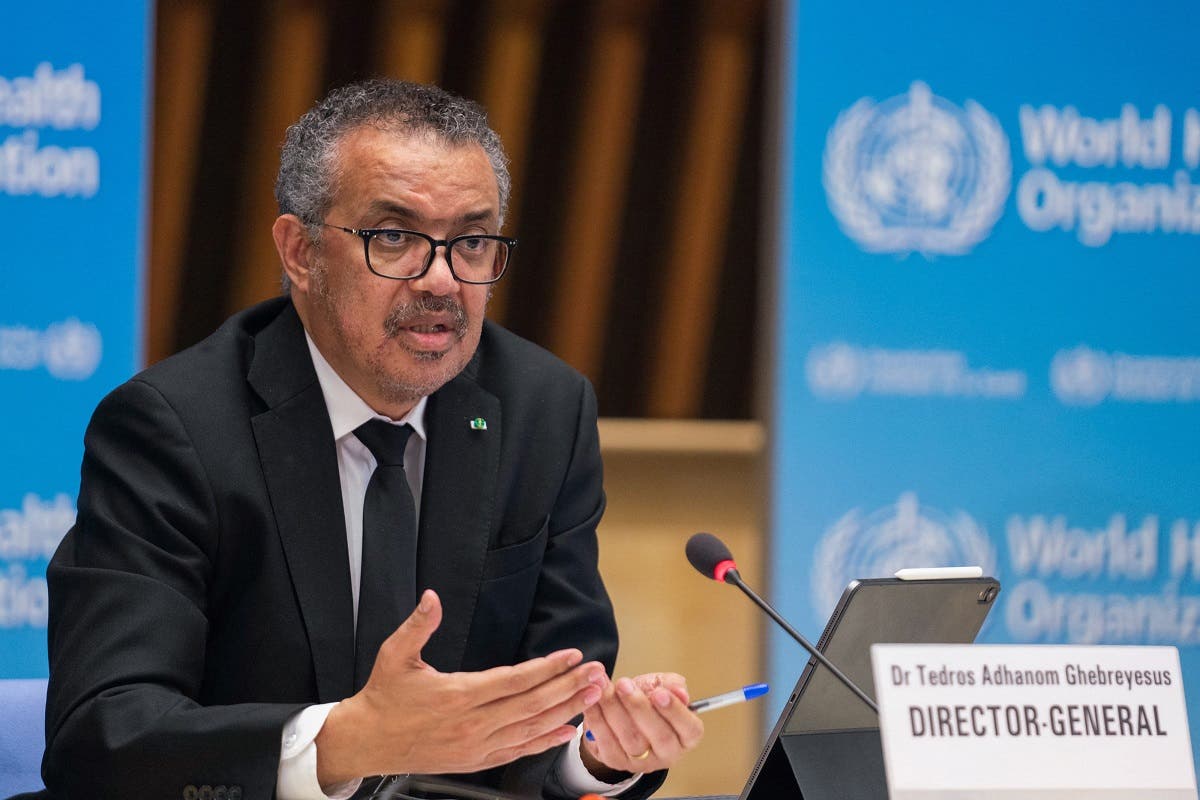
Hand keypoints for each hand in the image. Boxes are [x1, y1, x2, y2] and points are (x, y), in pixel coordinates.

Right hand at [316, 589, 608, 782]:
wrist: (367, 742)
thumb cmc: (383, 697)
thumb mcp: (394, 654)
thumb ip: (418, 625)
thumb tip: (432, 597)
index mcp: (458, 695)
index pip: (515, 680)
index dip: (547, 668)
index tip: (571, 655)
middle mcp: (473, 723)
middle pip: (532, 705)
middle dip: (568, 687)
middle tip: (595, 673)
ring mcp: (476, 746)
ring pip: (530, 729)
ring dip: (565, 712)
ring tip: (590, 696)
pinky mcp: (475, 760)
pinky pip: (518, 751)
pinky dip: (544, 742)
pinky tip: (566, 731)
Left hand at [579, 672, 703, 777]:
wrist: (622, 711)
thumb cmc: (647, 699)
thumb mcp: (663, 686)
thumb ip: (672, 685)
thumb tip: (679, 692)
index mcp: (686, 736)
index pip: (690, 729)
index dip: (675, 711)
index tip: (659, 693)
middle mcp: (668, 753)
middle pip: (659, 736)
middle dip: (639, 707)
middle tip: (624, 685)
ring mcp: (642, 761)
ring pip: (631, 739)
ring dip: (615, 710)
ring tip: (605, 687)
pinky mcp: (617, 762)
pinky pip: (607, 744)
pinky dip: (598, 720)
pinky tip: (593, 702)